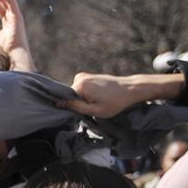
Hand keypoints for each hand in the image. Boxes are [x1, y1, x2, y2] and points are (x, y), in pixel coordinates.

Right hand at [55, 73, 187, 117]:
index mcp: (80, 85)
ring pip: (76, 93)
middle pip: (70, 95)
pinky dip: (86, 94)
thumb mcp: (94, 110)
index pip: (65, 100)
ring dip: (83, 99)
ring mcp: (83, 75)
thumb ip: (75, 107)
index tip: (83, 111)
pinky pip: (81, 88)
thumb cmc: (114, 102)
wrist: (129, 89)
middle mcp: (79, 77)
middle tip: (93, 108)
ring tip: (97, 101)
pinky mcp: (88, 76)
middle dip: (78, 103)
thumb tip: (57, 104)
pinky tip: (98, 97)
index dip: (72, 108)